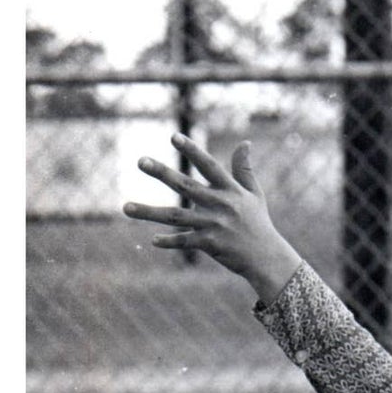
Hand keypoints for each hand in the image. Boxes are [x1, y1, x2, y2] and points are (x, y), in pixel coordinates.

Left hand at [123, 134, 302, 303]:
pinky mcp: (210, 244)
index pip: (209, 166)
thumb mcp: (254, 193)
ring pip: (176, 216)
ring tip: (125, 207)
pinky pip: (185, 241)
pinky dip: (170, 241)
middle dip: (163, 173)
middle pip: (186, 186)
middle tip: (141, 161)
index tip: (174, 136)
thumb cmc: (258, 222)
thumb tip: (246, 142)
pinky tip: (153, 240)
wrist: (266, 256)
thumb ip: (244, 168)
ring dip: (149, 212)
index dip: (192, 151)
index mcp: (230, 190)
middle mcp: (220, 204)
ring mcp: (214, 225)